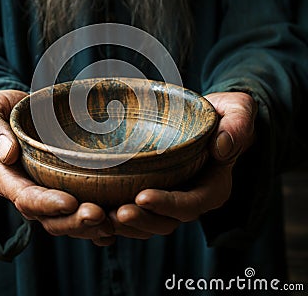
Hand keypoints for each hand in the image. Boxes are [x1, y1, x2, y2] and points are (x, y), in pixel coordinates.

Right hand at [0, 90, 114, 245]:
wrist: (23, 111)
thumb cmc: (4, 109)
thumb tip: (7, 154)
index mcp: (8, 177)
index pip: (25, 198)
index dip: (46, 204)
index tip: (70, 202)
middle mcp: (28, 192)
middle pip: (49, 218)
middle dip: (73, 221)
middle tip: (99, 216)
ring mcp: (47, 193)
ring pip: (66, 220)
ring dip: (88, 227)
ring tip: (112, 222)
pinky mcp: (64, 189)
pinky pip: (78, 212)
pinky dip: (96, 223)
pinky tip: (116, 224)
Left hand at [108, 91, 256, 239]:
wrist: (212, 120)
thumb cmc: (225, 116)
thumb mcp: (238, 112)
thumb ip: (238, 127)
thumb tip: (221, 148)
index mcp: (213, 187)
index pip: (191, 205)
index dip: (168, 204)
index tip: (142, 196)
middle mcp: (192, 199)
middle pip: (166, 222)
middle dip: (141, 220)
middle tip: (116, 212)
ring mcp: (172, 199)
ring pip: (148, 223)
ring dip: (126, 224)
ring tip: (101, 215)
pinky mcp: (156, 192)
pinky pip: (138, 211)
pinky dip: (118, 215)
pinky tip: (96, 210)